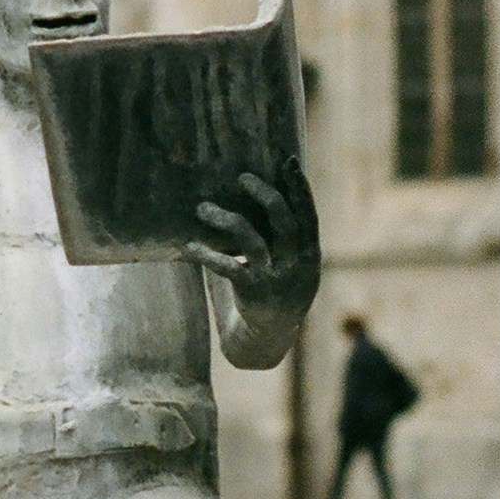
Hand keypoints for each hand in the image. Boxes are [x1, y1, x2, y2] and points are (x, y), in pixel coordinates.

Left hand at [188, 156, 320, 315]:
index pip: (308, 215)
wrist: (269, 336)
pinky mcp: (252, 292)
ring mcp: (274, 279)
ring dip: (226, 219)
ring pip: (251, 241)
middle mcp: (296, 265)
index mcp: (309, 254)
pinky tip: (190, 247)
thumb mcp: (292, 264)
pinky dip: (207, 255)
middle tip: (243, 177)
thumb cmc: (277, 288)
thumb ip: (286, 236)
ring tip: (203, 207)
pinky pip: (227, 268)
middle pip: (284, 223)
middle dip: (266, 196)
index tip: (288, 162)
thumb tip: (267, 192)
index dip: (300, 188)